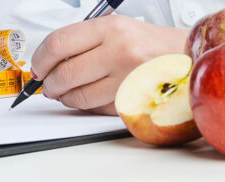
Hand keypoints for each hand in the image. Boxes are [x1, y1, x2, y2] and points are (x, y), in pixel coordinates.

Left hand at [31, 15, 187, 115]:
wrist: (186, 58)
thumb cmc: (150, 44)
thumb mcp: (116, 29)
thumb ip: (82, 43)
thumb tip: (48, 63)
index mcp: (111, 29)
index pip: (58, 44)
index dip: (40, 60)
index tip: (37, 68)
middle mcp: (119, 52)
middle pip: (64, 74)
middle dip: (48, 85)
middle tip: (48, 86)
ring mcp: (127, 79)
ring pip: (78, 98)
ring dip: (65, 99)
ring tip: (67, 93)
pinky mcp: (132, 102)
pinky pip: (96, 109)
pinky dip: (86, 106)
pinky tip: (90, 97)